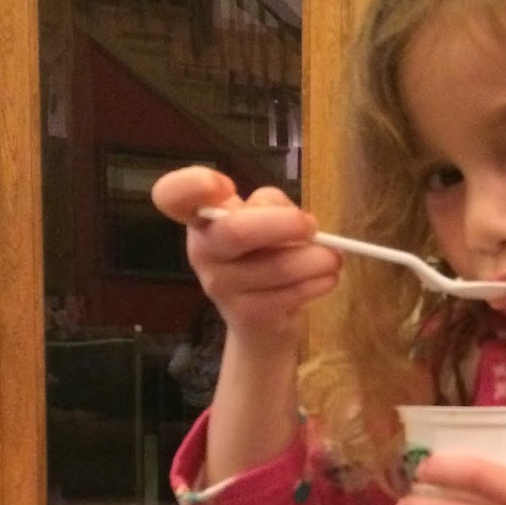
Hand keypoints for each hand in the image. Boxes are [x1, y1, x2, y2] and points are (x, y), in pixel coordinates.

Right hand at [150, 166, 339, 350]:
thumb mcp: (264, 218)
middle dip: (286, 224)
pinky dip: (319, 282)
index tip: (226, 186)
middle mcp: (202, 249)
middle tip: (312, 226)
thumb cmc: (264, 254)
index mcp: (201, 217)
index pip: (173, 195)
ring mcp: (221, 285)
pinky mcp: (247, 314)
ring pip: (278, 265)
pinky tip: (324, 279)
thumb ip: (271, 206)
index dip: (194, 184)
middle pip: (237, 231)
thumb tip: (293, 220)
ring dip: (317, 259)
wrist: (262, 320)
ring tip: (332, 257)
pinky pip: (292, 293)